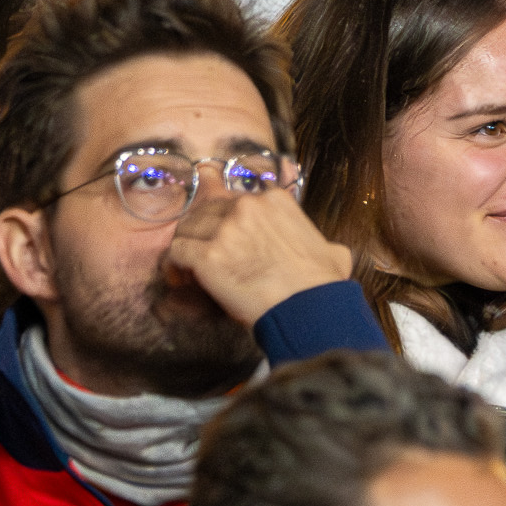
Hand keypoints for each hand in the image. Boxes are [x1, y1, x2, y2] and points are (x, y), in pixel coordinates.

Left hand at [163, 186, 353, 327]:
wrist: (307, 306)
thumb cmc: (321, 282)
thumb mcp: (329, 249)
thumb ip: (319, 241)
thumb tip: (327, 253)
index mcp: (274, 200)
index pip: (234, 201)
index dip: (226, 221)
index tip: (226, 238)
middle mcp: (247, 207)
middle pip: (206, 210)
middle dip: (203, 231)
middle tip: (204, 253)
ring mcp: (225, 230)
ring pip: (186, 228)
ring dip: (186, 246)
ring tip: (188, 268)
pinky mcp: (206, 256)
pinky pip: (176, 252)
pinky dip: (176, 266)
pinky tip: (182, 278)